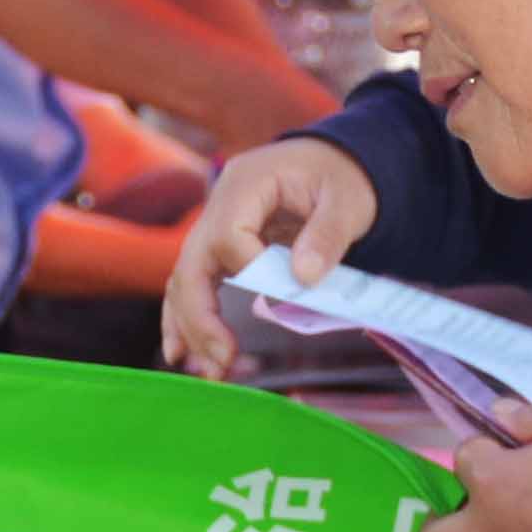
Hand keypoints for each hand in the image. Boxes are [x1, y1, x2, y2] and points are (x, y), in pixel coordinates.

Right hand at [159, 135, 381, 377]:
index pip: (229, 235)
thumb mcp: (348, 199)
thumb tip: (304, 278)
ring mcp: (214, 225)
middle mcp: (219, 204)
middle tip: (223, 360)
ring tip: (208, 371)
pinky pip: (194, 283)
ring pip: (184, 279)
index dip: (250, 268)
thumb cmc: (342, 176)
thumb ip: (328, 235)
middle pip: (190, 264)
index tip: (288, 286)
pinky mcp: (220, 247)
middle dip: (201, 317)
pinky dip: (187, 317)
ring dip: (190, 326)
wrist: (337, 161)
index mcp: (246, 183)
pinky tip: (182, 352)